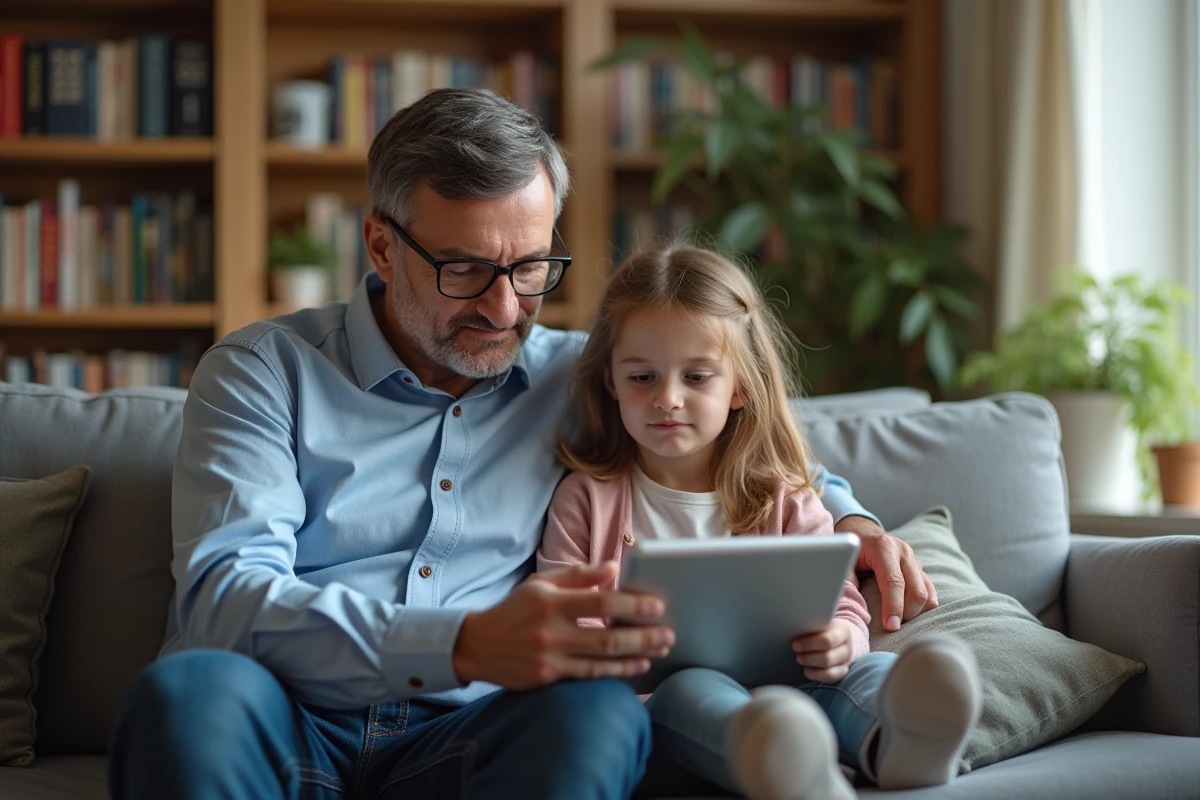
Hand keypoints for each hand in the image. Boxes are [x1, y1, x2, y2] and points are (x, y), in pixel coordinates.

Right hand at [452, 562, 674, 689]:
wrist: (477, 645)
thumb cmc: (515, 610)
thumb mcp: (541, 584)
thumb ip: (578, 576)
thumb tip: (614, 568)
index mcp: (551, 602)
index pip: (600, 603)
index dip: (631, 605)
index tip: (657, 605)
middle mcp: (551, 631)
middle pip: (607, 636)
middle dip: (643, 635)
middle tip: (669, 632)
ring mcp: (550, 658)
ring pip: (601, 660)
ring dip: (636, 655)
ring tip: (661, 648)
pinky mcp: (547, 677)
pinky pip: (589, 675)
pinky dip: (616, 671)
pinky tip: (636, 666)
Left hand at [792, 619, 857, 682]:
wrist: (838, 634)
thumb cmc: (824, 626)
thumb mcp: (821, 620)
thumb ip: (812, 624)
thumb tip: (794, 627)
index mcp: (844, 630)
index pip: (827, 640)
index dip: (809, 644)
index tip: (795, 645)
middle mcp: (848, 647)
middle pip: (827, 658)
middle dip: (808, 657)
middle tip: (796, 653)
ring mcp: (847, 661)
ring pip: (829, 670)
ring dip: (811, 666)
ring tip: (800, 660)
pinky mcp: (843, 671)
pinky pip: (830, 678)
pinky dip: (816, 676)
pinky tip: (806, 670)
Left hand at [835, 515, 937, 630]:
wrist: (863, 531)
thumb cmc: (852, 550)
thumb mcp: (844, 561)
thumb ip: (848, 582)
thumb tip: (856, 607)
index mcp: (883, 548)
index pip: (894, 581)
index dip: (894, 606)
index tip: (891, 627)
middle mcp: (903, 552)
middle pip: (916, 590)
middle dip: (907, 613)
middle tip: (892, 627)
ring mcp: (915, 560)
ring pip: (926, 592)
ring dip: (916, 612)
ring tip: (899, 621)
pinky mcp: (920, 568)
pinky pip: (930, 590)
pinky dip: (923, 606)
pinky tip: (911, 615)